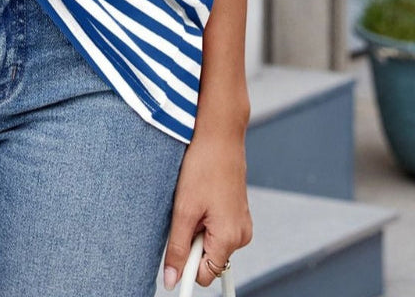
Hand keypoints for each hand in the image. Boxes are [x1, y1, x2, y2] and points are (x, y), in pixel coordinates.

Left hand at [162, 131, 252, 288]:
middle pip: (208, 258)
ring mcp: (242, 223)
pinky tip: (203, 194)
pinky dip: (206, 217)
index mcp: (230, 238)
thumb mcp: (184, 210)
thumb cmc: (203, 166)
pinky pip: (218, 227)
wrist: (219, 134)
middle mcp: (242, 235)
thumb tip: (172, 281)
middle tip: (186, 212)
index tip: (174, 250)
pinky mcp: (239, 212)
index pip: (205, 275)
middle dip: (193, 241)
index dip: (187, 265)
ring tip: (195, 199)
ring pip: (211, 241)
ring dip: (198, 227)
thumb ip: (178, 249)